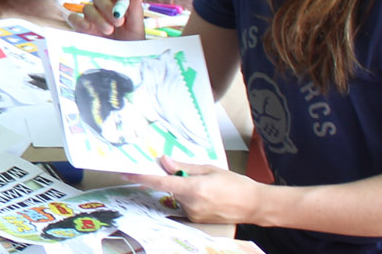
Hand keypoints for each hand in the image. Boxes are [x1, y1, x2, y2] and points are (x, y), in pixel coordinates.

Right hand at [65, 0, 147, 40]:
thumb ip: (136, 12)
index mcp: (117, 2)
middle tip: (118, 21)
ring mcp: (91, 18)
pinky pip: (74, 19)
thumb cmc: (131, 44)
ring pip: (88, 8)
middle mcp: (103, 7)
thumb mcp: (137, 29)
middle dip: (108, 7)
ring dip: (98, 18)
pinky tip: (89, 29)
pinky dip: (80, 22)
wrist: (122, 63)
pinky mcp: (81, 28)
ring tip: (109, 31)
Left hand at [121, 156, 264, 225]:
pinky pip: (185, 204)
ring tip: (208, 186)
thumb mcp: (210, 169)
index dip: (142, 177)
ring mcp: (192, 214)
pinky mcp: (196, 220)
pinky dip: (190, 197)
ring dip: (184, 188)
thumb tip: (163, 161)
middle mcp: (190, 204)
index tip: (127, 172)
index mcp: (193, 189)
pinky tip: (208, 196)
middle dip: (174, 179)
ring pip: (178, 196)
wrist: (254, 205)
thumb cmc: (236, 184)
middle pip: (170, 188)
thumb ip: (184, 166)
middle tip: (193, 174)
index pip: (160, 183)